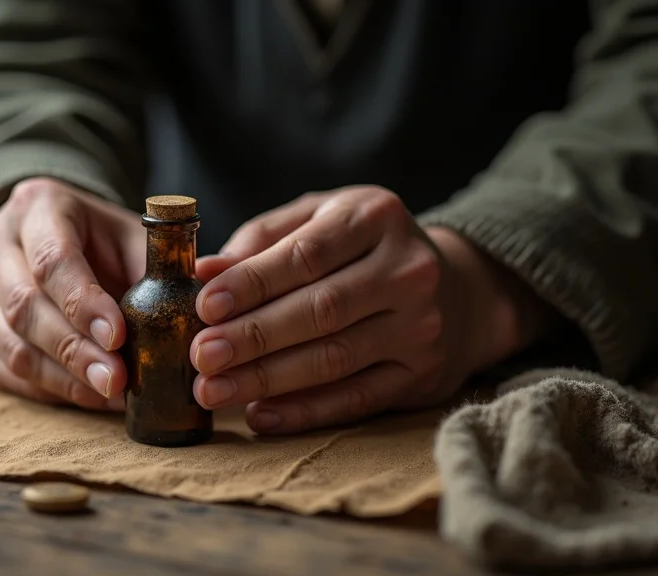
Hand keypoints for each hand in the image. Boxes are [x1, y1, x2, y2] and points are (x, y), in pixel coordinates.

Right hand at [0, 177, 143, 409]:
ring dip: (64, 378)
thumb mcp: (133, 235)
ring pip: (12, 345)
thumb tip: (198, 308)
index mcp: (36, 206)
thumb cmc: (102, 240)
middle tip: (119, 380)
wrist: (49, 236)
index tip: (119, 337)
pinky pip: (6, 371)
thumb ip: (160, 265)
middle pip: (27, 307)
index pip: (53, 260)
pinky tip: (88, 397)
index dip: (84, 303)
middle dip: (76, 351)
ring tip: (110, 395)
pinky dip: (49, 390)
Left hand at [190, 186, 551, 433]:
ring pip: (334, 358)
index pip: (306, 254)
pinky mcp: (421, 373)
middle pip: (320, 309)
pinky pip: (356, 399)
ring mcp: (420, 325)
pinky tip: (261, 414)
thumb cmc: (362, 248)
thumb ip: (262, 240)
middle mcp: (407, 269)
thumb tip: (202, 271)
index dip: (253, 281)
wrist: (457, 288)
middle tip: (200, 356)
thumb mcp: (319, 220)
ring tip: (213, 390)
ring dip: (267, 379)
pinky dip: (304, 411)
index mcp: (376, 217)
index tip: (205, 304)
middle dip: (253, 337)